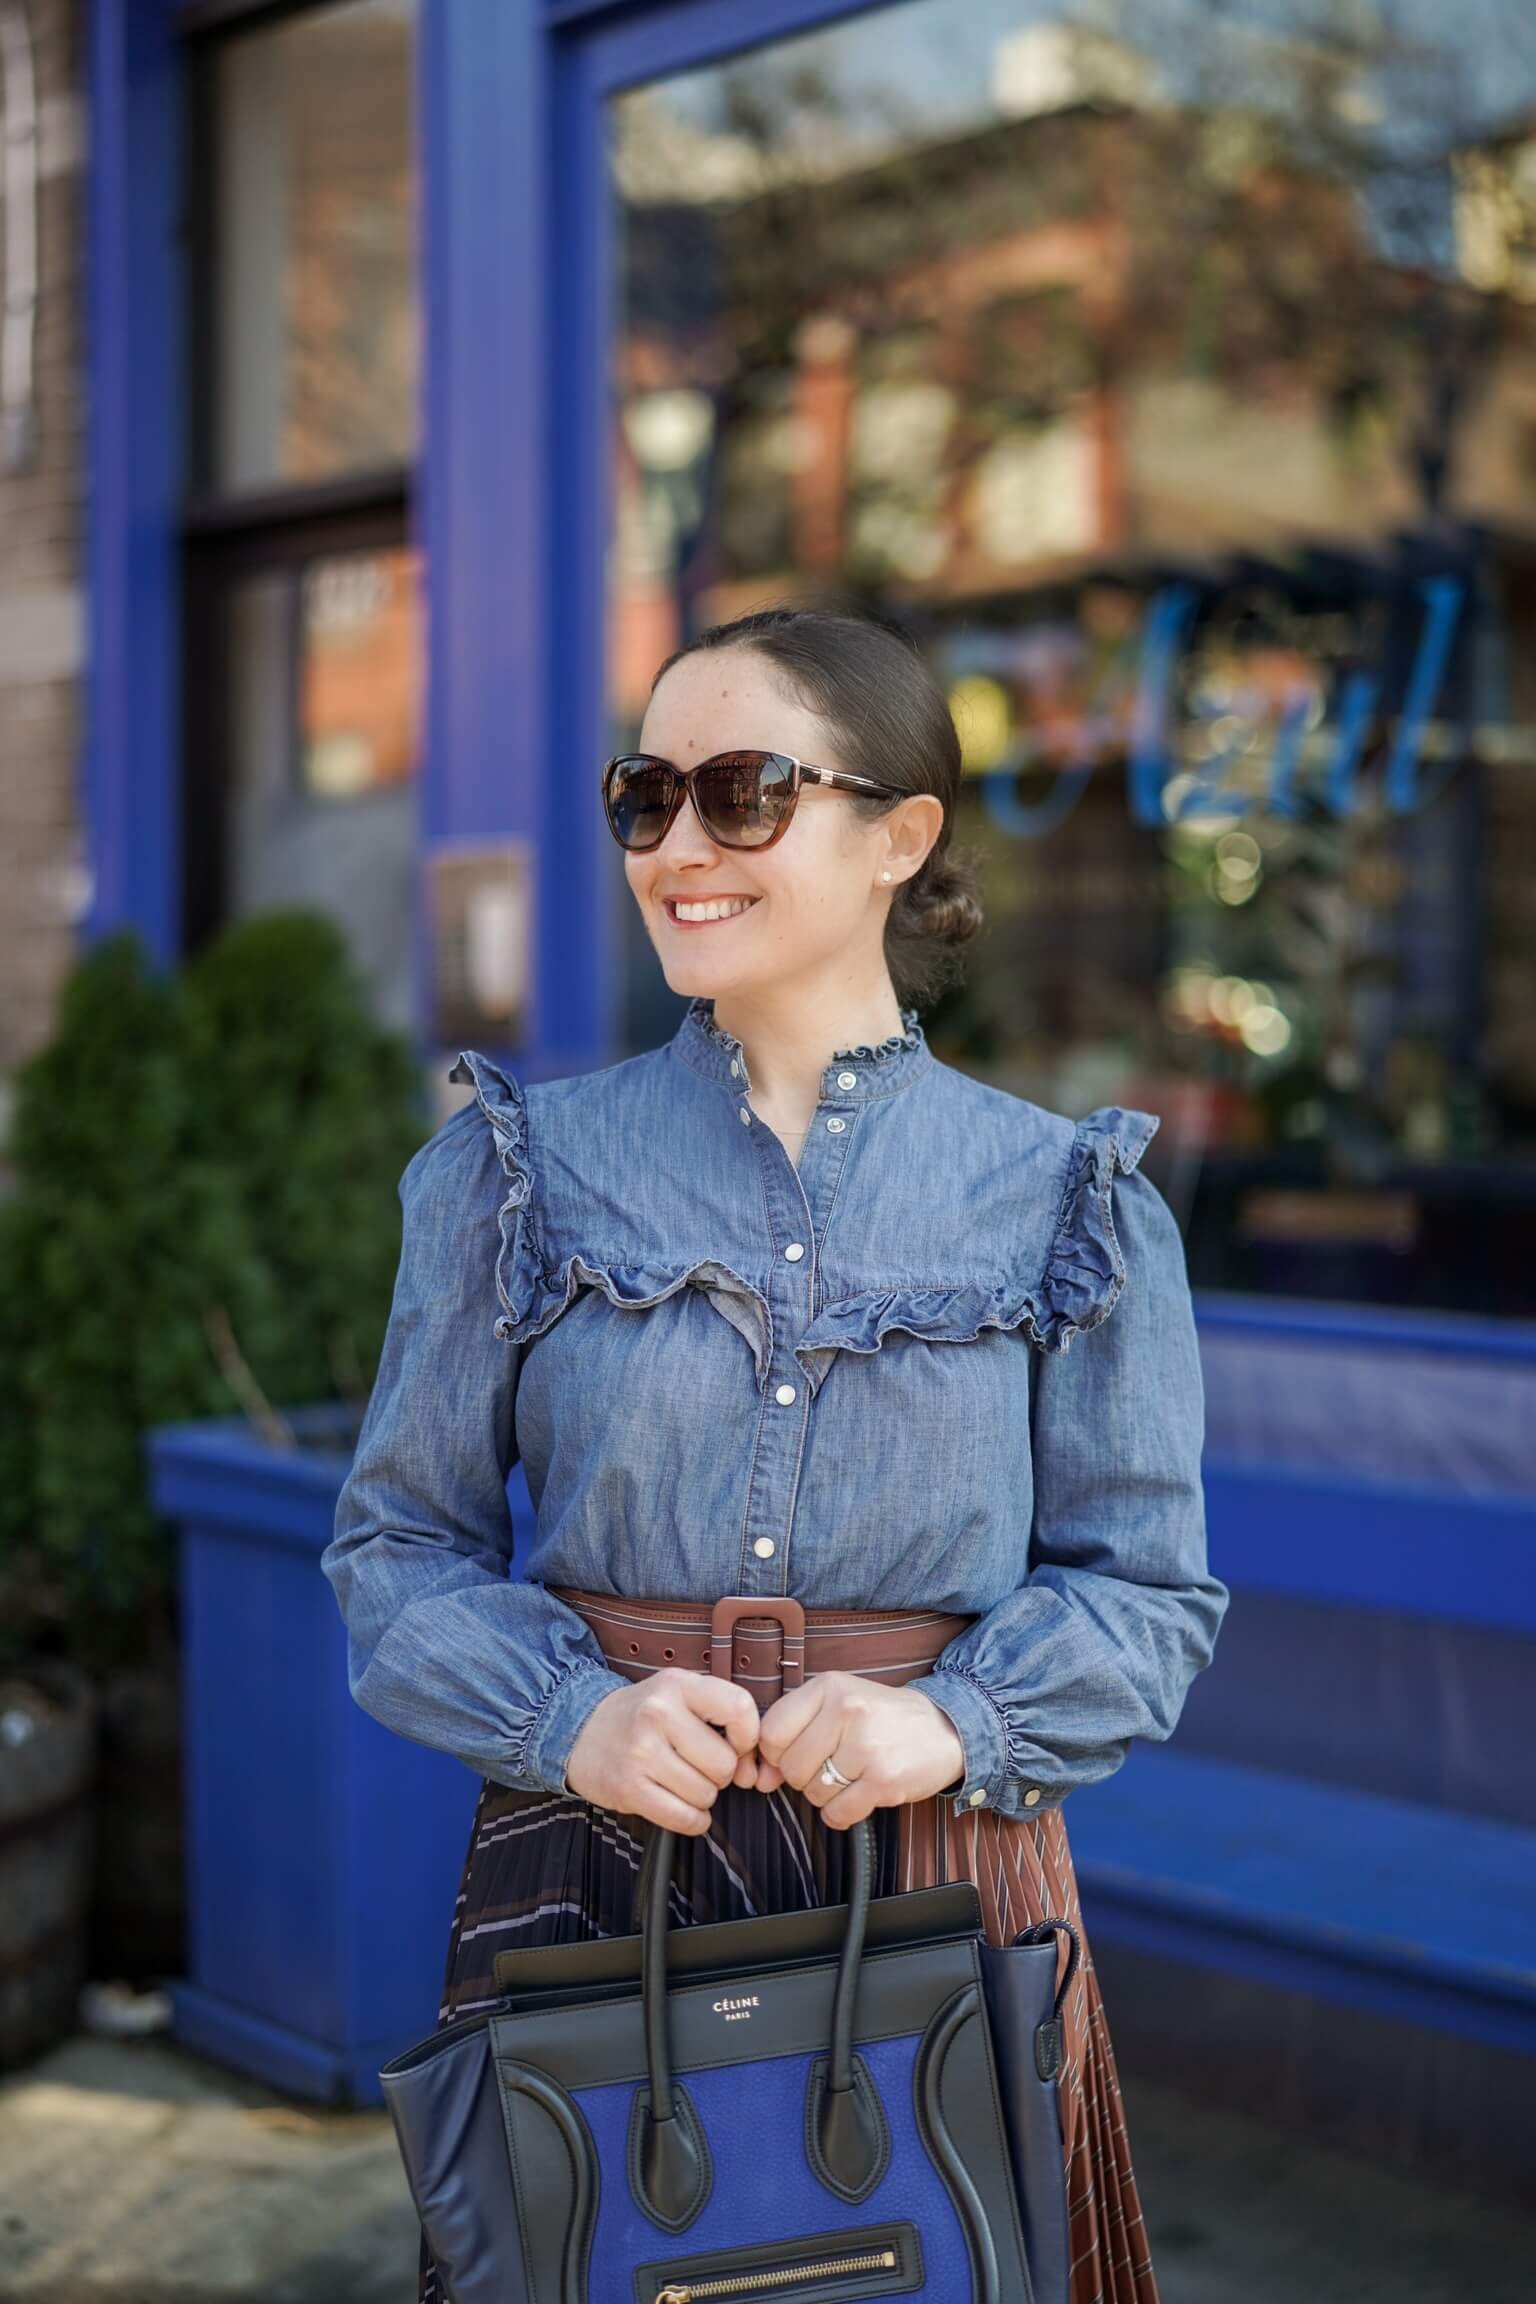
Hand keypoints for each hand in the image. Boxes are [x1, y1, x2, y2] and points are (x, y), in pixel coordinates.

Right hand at [563, 1669, 760, 1833]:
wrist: (581, 1730)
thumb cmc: (642, 1715)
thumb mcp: (678, 1694)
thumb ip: (719, 1717)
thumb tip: (750, 1769)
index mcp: (677, 1684)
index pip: (739, 1708)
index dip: (748, 1736)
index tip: (737, 1746)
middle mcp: (658, 1713)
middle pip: (723, 1763)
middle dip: (719, 1773)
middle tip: (699, 1765)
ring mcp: (641, 1752)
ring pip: (705, 1794)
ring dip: (701, 1796)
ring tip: (680, 1780)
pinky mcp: (628, 1788)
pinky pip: (684, 1818)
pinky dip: (691, 1820)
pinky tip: (680, 1805)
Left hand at [750, 1673, 967, 1827]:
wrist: (943, 1728)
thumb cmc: (881, 1717)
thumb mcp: (838, 1703)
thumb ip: (795, 1731)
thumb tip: (760, 1777)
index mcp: (829, 1687)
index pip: (772, 1732)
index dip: (775, 1754)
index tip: (791, 1756)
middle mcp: (847, 1711)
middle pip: (790, 1767)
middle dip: (804, 1776)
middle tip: (831, 1765)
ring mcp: (866, 1746)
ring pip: (813, 1792)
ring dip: (826, 1795)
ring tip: (851, 1775)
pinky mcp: (884, 1779)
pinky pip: (838, 1813)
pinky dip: (842, 1813)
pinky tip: (859, 1795)